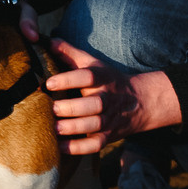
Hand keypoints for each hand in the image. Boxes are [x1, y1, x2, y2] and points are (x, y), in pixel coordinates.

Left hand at [42, 41, 180, 153]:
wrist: (140, 103)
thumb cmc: (108, 80)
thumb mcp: (93, 63)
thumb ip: (70, 53)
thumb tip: (47, 41)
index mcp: (103, 78)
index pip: (88, 77)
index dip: (69, 79)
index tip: (49, 83)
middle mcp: (107, 99)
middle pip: (93, 104)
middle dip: (71, 107)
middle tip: (51, 108)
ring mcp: (108, 120)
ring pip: (93, 125)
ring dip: (73, 128)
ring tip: (53, 128)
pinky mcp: (107, 137)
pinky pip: (94, 145)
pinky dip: (78, 148)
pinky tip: (60, 147)